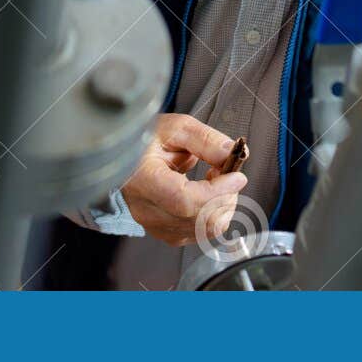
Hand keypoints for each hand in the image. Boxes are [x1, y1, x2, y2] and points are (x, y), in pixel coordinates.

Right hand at [120, 113, 247, 246]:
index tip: (236, 176)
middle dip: (226, 196)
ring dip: (222, 205)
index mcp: (143, 179)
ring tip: (215, 181)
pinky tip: (207, 195)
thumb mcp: (175, 127)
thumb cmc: (145, 140)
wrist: (124, 156)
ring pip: (206, 230)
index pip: (185, 200)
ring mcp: (155, 226)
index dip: (218, 191)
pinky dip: (214, 215)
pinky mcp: (165, 233)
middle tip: (225, 171)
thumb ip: (205, 140)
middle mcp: (147, 210)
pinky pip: (201, 234)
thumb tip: (230, 154)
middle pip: (200, 220)